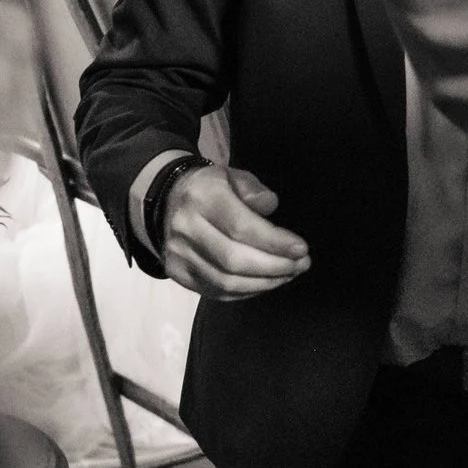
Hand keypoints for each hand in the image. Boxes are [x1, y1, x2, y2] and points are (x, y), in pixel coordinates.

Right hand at [161, 163, 308, 298]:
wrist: (166, 200)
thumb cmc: (210, 189)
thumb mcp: (233, 176)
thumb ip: (253, 190)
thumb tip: (270, 206)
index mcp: (202, 198)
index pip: (240, 227)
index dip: (274, 242)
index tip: (301, 249)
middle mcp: (186, 228)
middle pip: (234, 259)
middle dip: (275, 267)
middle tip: (301, 264)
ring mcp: (179, 255)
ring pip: (226, 282)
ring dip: (265, 283)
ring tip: (289, 274)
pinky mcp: (178, 274)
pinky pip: (217, 292)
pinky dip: (247, 291)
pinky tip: (267, 282)